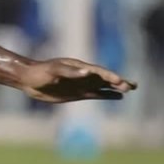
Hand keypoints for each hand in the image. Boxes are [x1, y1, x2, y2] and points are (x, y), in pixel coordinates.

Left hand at [18, 58, 136, 102]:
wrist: (29, 80)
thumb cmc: (41, 72)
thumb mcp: (54, 70)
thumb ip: (70, 72)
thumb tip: (88, 73)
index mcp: (79, 67)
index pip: (98, 72)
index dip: (109, 76)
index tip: (119, 81)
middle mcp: (83, 75)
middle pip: (105, 78)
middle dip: (119, 82)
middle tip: (133, 86)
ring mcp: (81, 84)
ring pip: (104, 86)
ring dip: (117, 88)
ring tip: (131, 89)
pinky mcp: (77, 94)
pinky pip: (96, 94)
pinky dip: (107, 95)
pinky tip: (118, 96)